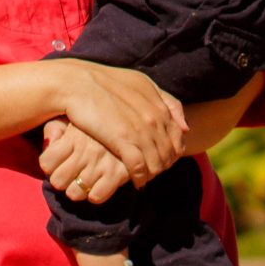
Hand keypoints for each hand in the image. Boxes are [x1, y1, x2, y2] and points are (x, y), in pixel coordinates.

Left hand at [40, 120, 127, 202]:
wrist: (135, 117)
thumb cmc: (97, 120)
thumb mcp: (73, 117)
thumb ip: (55, 128)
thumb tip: (47, 144)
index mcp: (72, 137)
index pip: (46, 163)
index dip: (49, 166)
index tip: (56, 163)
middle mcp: (85, 151)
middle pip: (58, 182)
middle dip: (61, 180)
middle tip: (69, 175)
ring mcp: (102, 164)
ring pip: (75, 193)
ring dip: (77, 190)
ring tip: (84, 181)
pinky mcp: (119, 173)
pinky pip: (97, 196)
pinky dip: (96, 194)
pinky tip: (99, 185)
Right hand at [52, 60, 185, 185]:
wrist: (77, 84)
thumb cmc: (106, 83)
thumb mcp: (141, 84)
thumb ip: (166, 102)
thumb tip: (186, 128)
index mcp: (158, 105)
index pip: (178, 135)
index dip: (174, 149)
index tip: (166, 157)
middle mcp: (153, 118)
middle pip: (169, 151)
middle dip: (165, 164)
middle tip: (155, 171)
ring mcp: (139, 130)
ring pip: (157, 162)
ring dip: (153, 173)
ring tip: (146, 178)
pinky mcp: (122, 140)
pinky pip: (139, 167)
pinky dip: (140, 178)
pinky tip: (136, 182)